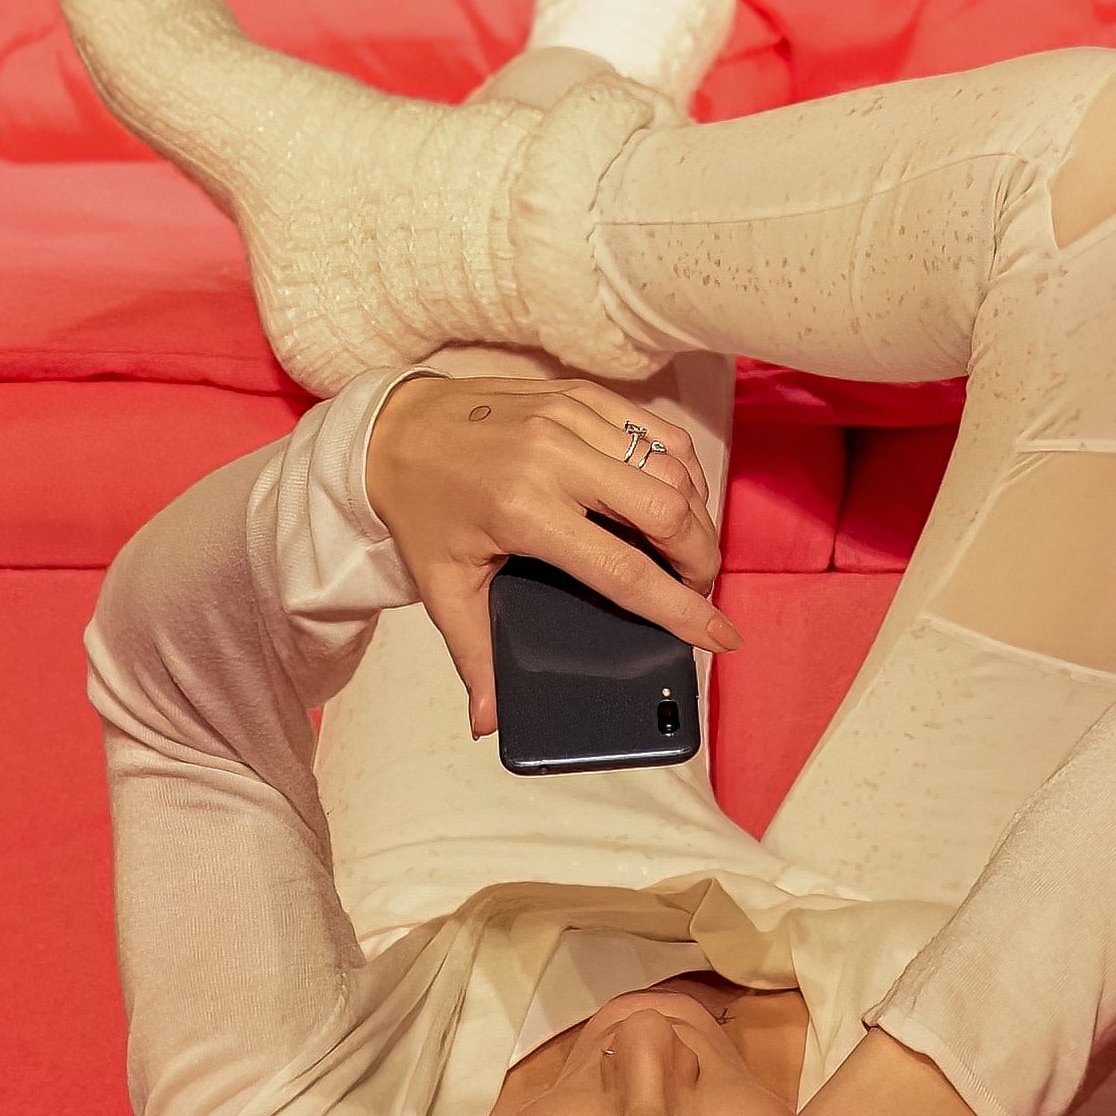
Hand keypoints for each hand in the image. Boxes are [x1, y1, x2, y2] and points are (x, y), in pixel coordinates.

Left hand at [364, 374, 737, 735]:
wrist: (393, 428)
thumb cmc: (421, 509)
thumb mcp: (441, 585)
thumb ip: (474, 654)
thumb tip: (488, 721)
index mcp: (522, 511)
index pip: (625, 571)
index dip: (683, 610)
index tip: (721, 636)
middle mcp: (554, 458)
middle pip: (668, 513)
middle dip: (701, 561)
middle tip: (695, 590)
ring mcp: (571, 417)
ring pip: (672, 468)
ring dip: (696, 515)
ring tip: (685, 551)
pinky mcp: (581, 394)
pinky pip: (657, 431)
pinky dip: (680, 469)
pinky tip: (674, 499)